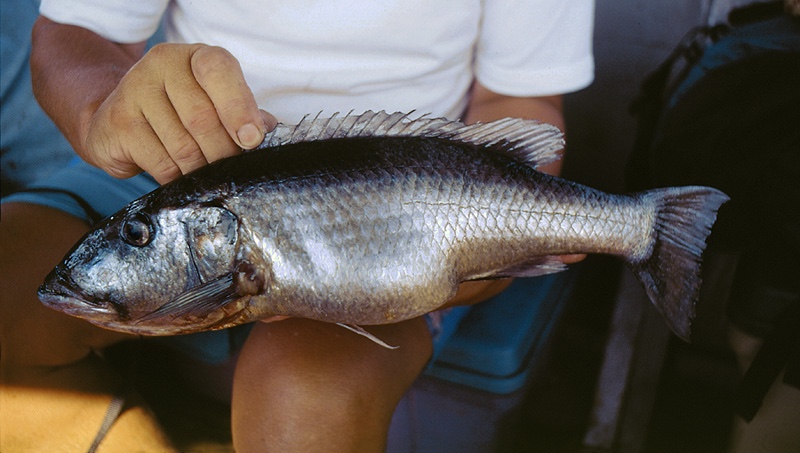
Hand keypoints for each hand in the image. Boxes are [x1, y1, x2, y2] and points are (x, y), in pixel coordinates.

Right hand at [83, 43, 276, 182]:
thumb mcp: (217, 105)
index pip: (218, 70)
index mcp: (195, 56)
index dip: (238, 107)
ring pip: (183, 147)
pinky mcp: (118, 123)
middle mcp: (162, 64)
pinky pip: (162, 164)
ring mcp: (134, 90)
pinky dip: (178, 178)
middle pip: (203, 118)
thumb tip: (266, 129)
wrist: (121, 122)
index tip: (252, 139)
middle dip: (224, 153)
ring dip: (202, 170)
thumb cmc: (182, 114)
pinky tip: (180, 176)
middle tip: (230, 168)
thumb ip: (244, 114)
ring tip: (205, 173)